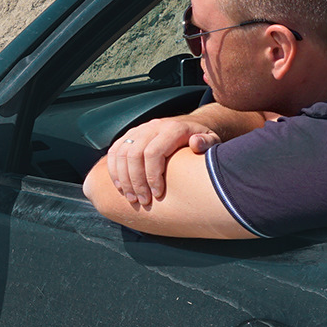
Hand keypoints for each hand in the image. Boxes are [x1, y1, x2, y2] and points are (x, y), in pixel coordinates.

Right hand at [106, 115, 222, 208]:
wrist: (191, 125)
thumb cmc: (202, 140)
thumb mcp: (212, 140)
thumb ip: (206, 143)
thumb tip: (195, 143)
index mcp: (172, 129)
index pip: (153, 152)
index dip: (151, 176)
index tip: (158, 195)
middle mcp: (153, 127)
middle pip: (134, 154)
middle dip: (136, 181)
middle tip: (143, 201)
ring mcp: (139, 130)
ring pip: (121, 153)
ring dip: (123, 179)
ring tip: (131, 198)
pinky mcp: (130, 135)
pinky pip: (115, 151)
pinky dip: (114, 170)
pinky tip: (120, 187)